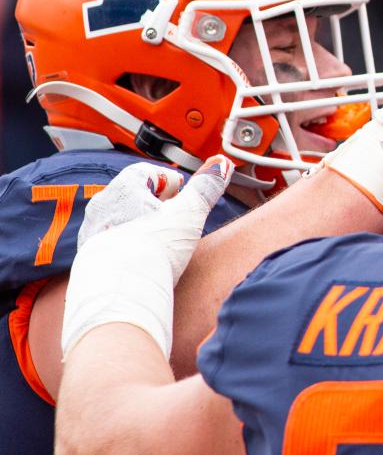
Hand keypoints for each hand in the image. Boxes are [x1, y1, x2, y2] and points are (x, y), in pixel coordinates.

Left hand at [62, 157, 233, 360]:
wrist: (121, 289)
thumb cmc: (154, 248)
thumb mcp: (190, 212)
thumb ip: (206, 187)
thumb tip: (221, 164)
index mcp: (124, 188)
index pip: (146, 171)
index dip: (168, 181)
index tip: (182, 193)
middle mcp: (103, 206)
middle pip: (132, 195)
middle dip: (154, 203)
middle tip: (174, 218)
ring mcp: (92, 233)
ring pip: (119, 220)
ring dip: (138, 226)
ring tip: (159, 242)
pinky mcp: (89, 259)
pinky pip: (109, 245)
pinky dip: (126, 248)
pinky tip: (142, 261)